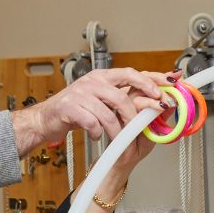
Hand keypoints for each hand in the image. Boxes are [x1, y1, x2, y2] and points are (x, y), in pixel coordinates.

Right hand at [11, 68, 175, 155]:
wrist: (46, 119)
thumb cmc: (75, 110)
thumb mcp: (101, 101)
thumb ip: (122, 99)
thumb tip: (150, 102)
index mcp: (103, 77)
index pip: (131, 74)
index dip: (150, 80)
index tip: (167, 87)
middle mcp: (92, 81)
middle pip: (122, 95)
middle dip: (136, 111)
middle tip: (144, 122)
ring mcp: (80, 93)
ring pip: (108, 113)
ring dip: (116, 130)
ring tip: (117, 138)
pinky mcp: (70, 108)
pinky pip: (92, 123)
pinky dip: (96, 133)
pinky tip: (95, 136)